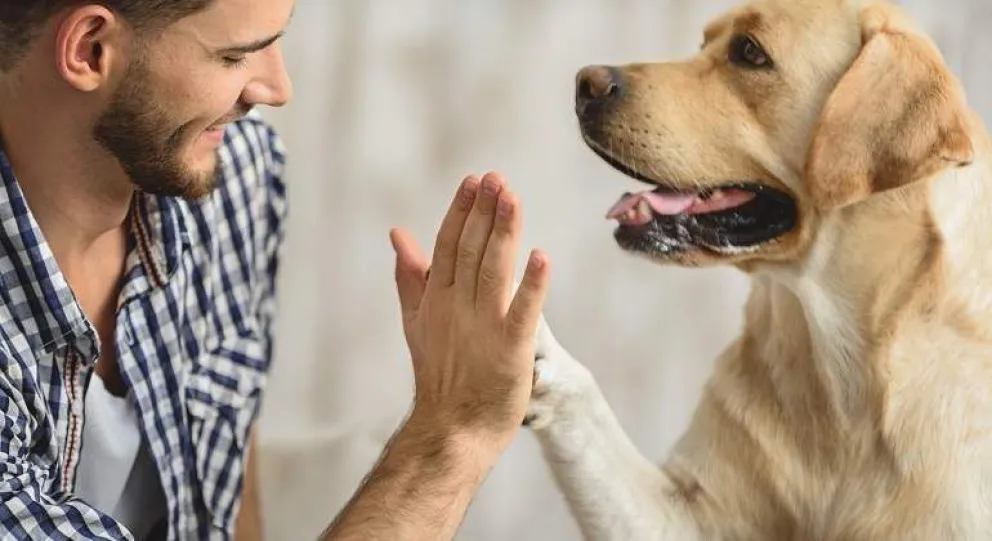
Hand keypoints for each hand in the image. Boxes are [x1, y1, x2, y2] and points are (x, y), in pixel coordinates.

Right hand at [389, 171, 550, 453]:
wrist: (451, 429)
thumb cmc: (440, 374)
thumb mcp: (417, 319)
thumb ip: (411, 275)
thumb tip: (397, 234)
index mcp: (438, 297)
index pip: (448, 244)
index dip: (462, 211)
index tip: (475, 181)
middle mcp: (457, 306)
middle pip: (471, 250)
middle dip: (484, 212)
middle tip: (496, 178)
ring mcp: (483, 326)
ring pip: (493, 270)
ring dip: (503, 233)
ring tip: (512, 199)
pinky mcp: (510, 349)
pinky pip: (523, 312)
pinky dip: (531, 285)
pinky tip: (541, 257)